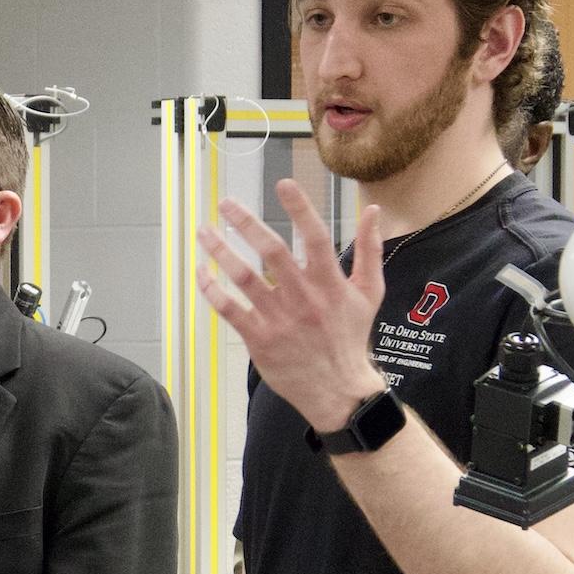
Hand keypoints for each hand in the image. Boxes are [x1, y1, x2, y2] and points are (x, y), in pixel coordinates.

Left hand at [195, 179, 388, 432]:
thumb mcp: (369, 293)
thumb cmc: (350, 337)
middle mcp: (303, 297)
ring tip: (204, 232)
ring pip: (244, 278)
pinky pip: (229, 310)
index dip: (299, 209)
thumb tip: (372, 209)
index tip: (282, 184)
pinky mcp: (260, 339)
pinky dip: (212, 290)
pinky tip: (202, 272)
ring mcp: (279, 319)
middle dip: (246, 224)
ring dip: (221, 252)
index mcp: (330, 282)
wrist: (338, 390)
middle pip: (271, 251)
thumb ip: (369, 249)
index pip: (315, 237)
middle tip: (226, 203)